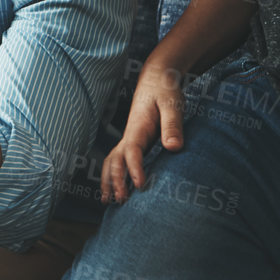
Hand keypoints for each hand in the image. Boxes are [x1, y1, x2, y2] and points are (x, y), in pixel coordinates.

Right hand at [100, 60, 185, 203]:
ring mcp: (130, 138)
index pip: (132, 151)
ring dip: (108, 180)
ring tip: (106, 201)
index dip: (134, 168)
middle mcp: (130, 135)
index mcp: (138, 127)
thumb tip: (173, 147)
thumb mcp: (173, 104)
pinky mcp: (135, 140)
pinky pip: (120, 159)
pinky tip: (116, 187)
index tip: (140, 185)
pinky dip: (114, 174)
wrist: (157, 78)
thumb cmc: (166, 90)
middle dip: (115, 180)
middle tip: (121, 201)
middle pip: (115, 160)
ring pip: (112, 161)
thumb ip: (172, 125)